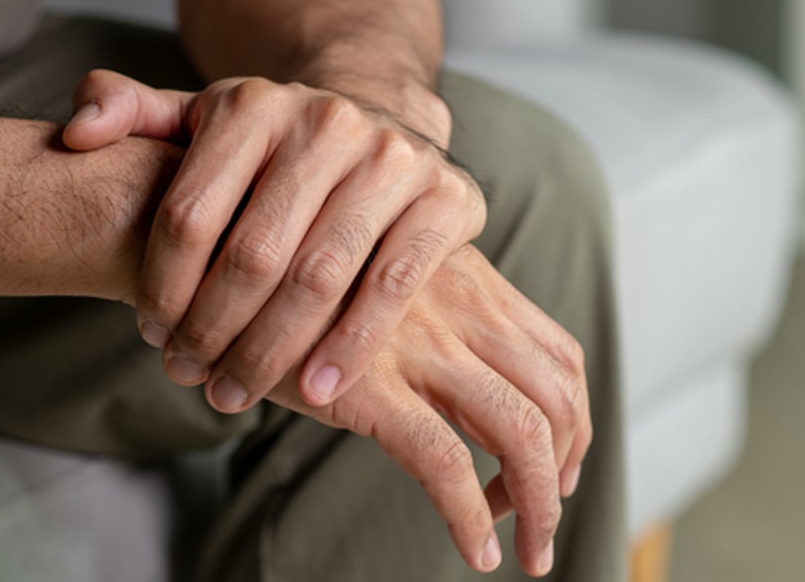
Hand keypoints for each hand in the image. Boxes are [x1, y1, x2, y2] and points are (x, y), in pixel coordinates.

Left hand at [63, 70, 484, 411]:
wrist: (386, 115)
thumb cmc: (278, 142)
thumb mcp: (204, 116)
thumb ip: (131, 112)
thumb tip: (76, 132)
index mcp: (254, 104)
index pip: (190, 213)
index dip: (161, 287)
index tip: (150, 334)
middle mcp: (327, 122)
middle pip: (252, 253)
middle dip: (213, 330)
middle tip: (189, 376)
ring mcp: (393, 158)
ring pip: (320, 276)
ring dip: (272, 350)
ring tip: (238, 393)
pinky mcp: (448, 196)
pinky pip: (394, 285)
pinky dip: (352, 344)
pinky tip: (317, 389)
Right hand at [268, 245, 590, 576]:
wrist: (229, 252)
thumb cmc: (305, 274)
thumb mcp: (389, 275)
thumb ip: (437, 313)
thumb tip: (469, 385)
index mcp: (472, 281)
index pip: (560, 356)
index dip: (574, 421)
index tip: (560, 467)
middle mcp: (460, 307)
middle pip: (556, 399)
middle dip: (566, 471)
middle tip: (545, 520)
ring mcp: (419, 344)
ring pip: (520, 434)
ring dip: (540, 504)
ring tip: (529, 551)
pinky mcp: (369, 386)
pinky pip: (444, 464)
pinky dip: (471, 517)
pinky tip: (475, 549)